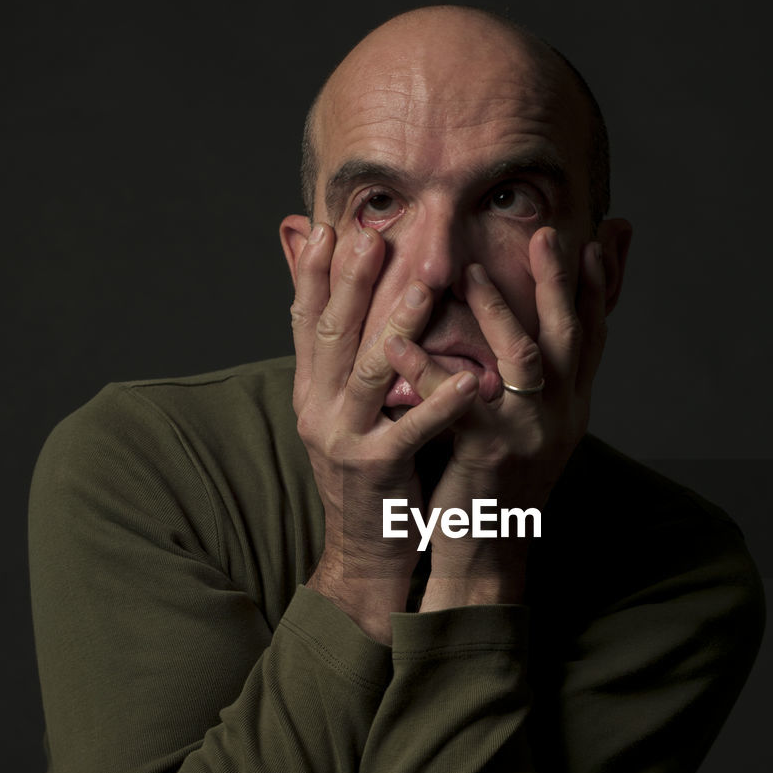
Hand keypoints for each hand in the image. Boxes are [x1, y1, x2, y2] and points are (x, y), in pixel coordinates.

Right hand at [289, 223, 478, 640]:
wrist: (365, 549)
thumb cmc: (369, 470)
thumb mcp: (344, 410)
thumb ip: (344, 358)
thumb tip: (339, 331)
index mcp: (312, 389)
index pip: (306, 320)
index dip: (311, 272)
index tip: (325, 223)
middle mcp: (318, 409)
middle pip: (332, 334)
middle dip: (349, 281)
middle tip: (372, 234)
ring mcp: (344, 440)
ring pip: (368, 374)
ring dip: (394, 328)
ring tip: (422, 288)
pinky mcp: (377, 471)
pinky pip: (410, 431)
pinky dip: (437, 404)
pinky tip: (466, 380)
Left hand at [412, 226, 609, 608]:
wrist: (488, 555)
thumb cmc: (497, 486)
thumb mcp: (526, 429)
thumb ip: (529, 383)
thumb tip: (521, 334)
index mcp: (571, 406)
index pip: (592, 336)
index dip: (597, 287)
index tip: (601, 238)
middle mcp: (562, 417)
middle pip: (570, 336)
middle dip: (559, 281)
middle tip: (547, 233)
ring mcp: (530, 435)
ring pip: (525, 361)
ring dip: (497, 311)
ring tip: (467, 271)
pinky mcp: (490, 456)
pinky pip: (459, 404)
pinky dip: (426, 369)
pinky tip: (396, 341)